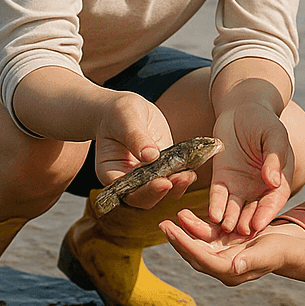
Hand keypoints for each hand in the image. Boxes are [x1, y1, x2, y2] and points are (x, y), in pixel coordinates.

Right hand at [93, 91, 194, 208]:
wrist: (126, 108)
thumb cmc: (118, 112)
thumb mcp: (125, 119)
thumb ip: (136, 137)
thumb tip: (151, 156)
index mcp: (111, 172)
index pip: (126, 190)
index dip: (145, 191)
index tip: (163, 182)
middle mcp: (128, 179)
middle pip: (146, 196)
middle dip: (164, 191)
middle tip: (181, 179)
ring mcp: (147, 175)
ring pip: (162, 190)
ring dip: (177, 186)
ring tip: (190, 175)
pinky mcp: (163, 167)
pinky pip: (173, 176)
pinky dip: (184, 175)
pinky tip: (193, 168)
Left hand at [160, 209, 292, 285]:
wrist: (288, 249)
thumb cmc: (280, 251)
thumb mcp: (267, 253)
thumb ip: (251, 261)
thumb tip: (234, 267)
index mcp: (230, 272)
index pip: (201, 259)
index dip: (185, 244)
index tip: (171, 231)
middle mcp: (222, 267)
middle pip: (194, 254)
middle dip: (177, 240)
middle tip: (162, 225)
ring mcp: (222, 257)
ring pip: (196, 246)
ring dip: (183, 234)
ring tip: (168, 220)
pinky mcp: (224, 247)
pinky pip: (205, 238)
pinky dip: (195, 229)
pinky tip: (185, 218)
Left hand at [210, 103, 292, 234]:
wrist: (241, 109)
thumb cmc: (264, 121)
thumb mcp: (274, 136)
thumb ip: (275, 157)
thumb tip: (274, 180)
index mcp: (278, 181)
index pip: (273, 200)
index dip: (266, 213)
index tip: (259, 225)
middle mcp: (259, 189)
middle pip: (254, 211)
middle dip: (247, 223)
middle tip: (240, 233)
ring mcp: (240, 186)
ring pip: (235, 208)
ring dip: (230, 219)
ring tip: (224, 227)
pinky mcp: (222, 180)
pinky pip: (218, 196)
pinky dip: (216, 206)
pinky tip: (212, 214)